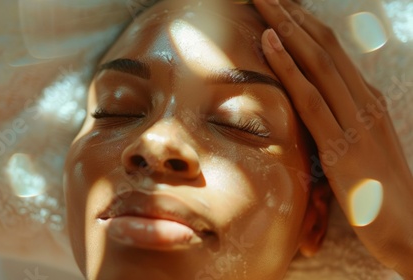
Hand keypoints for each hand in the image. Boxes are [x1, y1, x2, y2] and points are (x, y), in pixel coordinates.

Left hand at [253, 0, 412, 276]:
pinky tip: (271, 42)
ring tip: (262, 0)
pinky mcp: (341, 147)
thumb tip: (316, 101)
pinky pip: (311, 99)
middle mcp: (363, 100)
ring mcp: (355, 121)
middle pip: (322, 45)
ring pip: (316, 61)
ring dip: (286, 27)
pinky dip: (289, 68)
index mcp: (366, 98)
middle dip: (291, 13)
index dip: (303, 22)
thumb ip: (341, 119)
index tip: (279, 2)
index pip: (330, 49)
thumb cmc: (382, 190)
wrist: (410, 228)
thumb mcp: (362, 144)